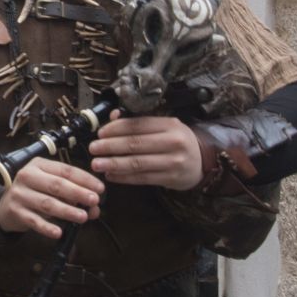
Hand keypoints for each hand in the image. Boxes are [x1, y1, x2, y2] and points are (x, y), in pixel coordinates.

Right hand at [0, 156, 102, 240]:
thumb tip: (93, 207)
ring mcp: (20, 194)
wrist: (6, 206)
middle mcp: (27, 176)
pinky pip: (34, 221)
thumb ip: (71, 194)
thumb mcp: (49, 186)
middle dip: (78, 193)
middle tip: (94, 201)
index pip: (65, 170)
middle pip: (57, 185)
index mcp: (39, 165)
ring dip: (67, 211)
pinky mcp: (16, 211)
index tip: (100, 188)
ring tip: (83, 217)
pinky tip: (59, 232)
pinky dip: (47, 227)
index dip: (85, 179)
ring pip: (47, 203)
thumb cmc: (34, 193)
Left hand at [89, 113, 204, 190]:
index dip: (116, 129)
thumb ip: (139, 122)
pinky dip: (124, 177)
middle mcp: (173, 142)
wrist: (203, 162)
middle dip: (110, 146)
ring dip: (114, 164)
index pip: (138, 125)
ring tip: (97, 164)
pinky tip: (111, 175)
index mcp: (170, 125)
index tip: (100, 133)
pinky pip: (142, 178)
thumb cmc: (177, 141)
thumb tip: (112, 117)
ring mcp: (173, 162)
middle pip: (135, 144)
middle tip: (93, 148)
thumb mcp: (164, 127)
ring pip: (137, 163)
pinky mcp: (170, 179)